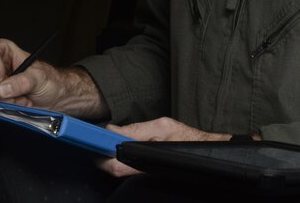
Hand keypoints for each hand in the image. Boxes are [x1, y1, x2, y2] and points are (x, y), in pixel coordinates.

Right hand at [0, 39, 108, 118]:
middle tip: (17, 93)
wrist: (56, 98)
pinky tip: (20, 104)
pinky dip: (8, 107)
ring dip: (6, 100)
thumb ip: (21, 81)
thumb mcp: (39, 78)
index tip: (4, 79)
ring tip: (24, 99)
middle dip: (0, 89)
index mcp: (7, 52)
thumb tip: (2, 89)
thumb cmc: (51, 81)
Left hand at [96, 117, 230, 177]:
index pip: (112, 167)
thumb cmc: (187, 140)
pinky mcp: (147, 171)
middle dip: (104, 155)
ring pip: (120, 168)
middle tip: (101, 139)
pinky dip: (123, 156)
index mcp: (144, 162)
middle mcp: (142, 172)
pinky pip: (129, 166)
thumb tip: (111, 130)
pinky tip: (126, 146)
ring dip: (113, 155)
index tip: (92, 143)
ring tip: (113, 139)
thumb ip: (135, 130)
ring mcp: (144, 173)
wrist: (206, 150)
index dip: (99, 156)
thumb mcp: (162, 127)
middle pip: (113, 169)